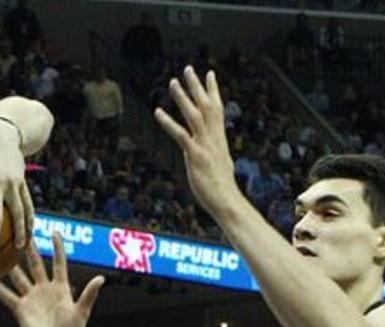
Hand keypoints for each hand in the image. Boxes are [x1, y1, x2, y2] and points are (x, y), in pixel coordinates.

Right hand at [0, 232, 104, 326]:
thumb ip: (89, 294)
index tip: (54, 232)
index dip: (57, 248)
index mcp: (61, 288)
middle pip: (36, 264)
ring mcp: (32, 298)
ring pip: (19, 277)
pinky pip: (7, 295)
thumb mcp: (81, 312)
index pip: (59, 263)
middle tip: (23, 233)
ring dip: (11, 265)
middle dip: (30, 250)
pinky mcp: (21, 309)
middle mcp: (45, 290)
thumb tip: (101, 279)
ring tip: (2, 250)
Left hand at [154, 66, 241, 218]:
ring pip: (194, 115)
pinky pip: (181, 135)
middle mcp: (213, 137)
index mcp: (219, 138)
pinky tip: (158, 112)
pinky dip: (169, 122)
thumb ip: (215, 153)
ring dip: (183, 98)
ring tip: (172, 82)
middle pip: (206, 105)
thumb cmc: (222, 187)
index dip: (213, 90)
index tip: (209, 73)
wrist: (227, 201)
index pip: (217, 108)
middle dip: (196, 86)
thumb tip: (215, 151)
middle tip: (188, 68)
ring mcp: (205, 145)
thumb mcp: (221, 164)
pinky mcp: (196, 156)